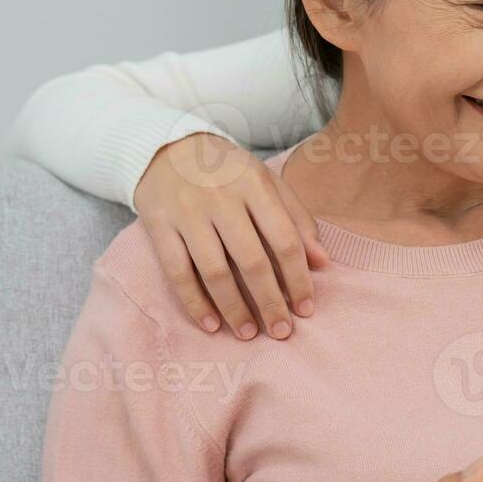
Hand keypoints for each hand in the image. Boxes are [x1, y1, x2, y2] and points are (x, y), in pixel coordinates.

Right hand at [133, 133, 326, 339]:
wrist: (166, 148)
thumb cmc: (229, 173)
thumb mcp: (268, 184)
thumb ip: (297, 220)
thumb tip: (323, 262)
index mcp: (255, 186)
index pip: (285, 240)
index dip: (298, 279)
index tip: (306, 308)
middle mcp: (222, 200)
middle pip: (252, 261)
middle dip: (271, 302)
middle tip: (282, 331)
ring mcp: (188, 214)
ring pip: (215, 272)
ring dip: (235, 309)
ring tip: (250, 333)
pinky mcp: (159, 226)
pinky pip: (178, 272)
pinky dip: (195, 303)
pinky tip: (212, 324)